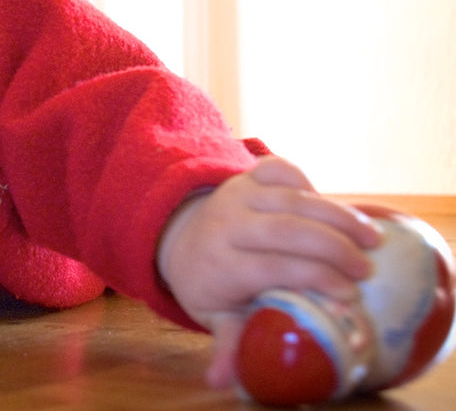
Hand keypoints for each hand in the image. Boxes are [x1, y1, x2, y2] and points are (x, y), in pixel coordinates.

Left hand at [157, 156, 381, 387]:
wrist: (181, 238)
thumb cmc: (209, 284)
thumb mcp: (214, 317)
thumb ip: (227, 344)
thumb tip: (224, 383)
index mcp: (220, 264)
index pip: (272, 266)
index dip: (314, 278)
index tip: (349, 296)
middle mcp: (227, 224)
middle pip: (287, 228)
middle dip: (334, 247)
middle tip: (367, 270)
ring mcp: (237, 195)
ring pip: (291, 197)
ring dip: (337, 215)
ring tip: (372, 238)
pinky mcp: (246, 176)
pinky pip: (279, 169)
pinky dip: (307, 182)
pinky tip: (331, 205)